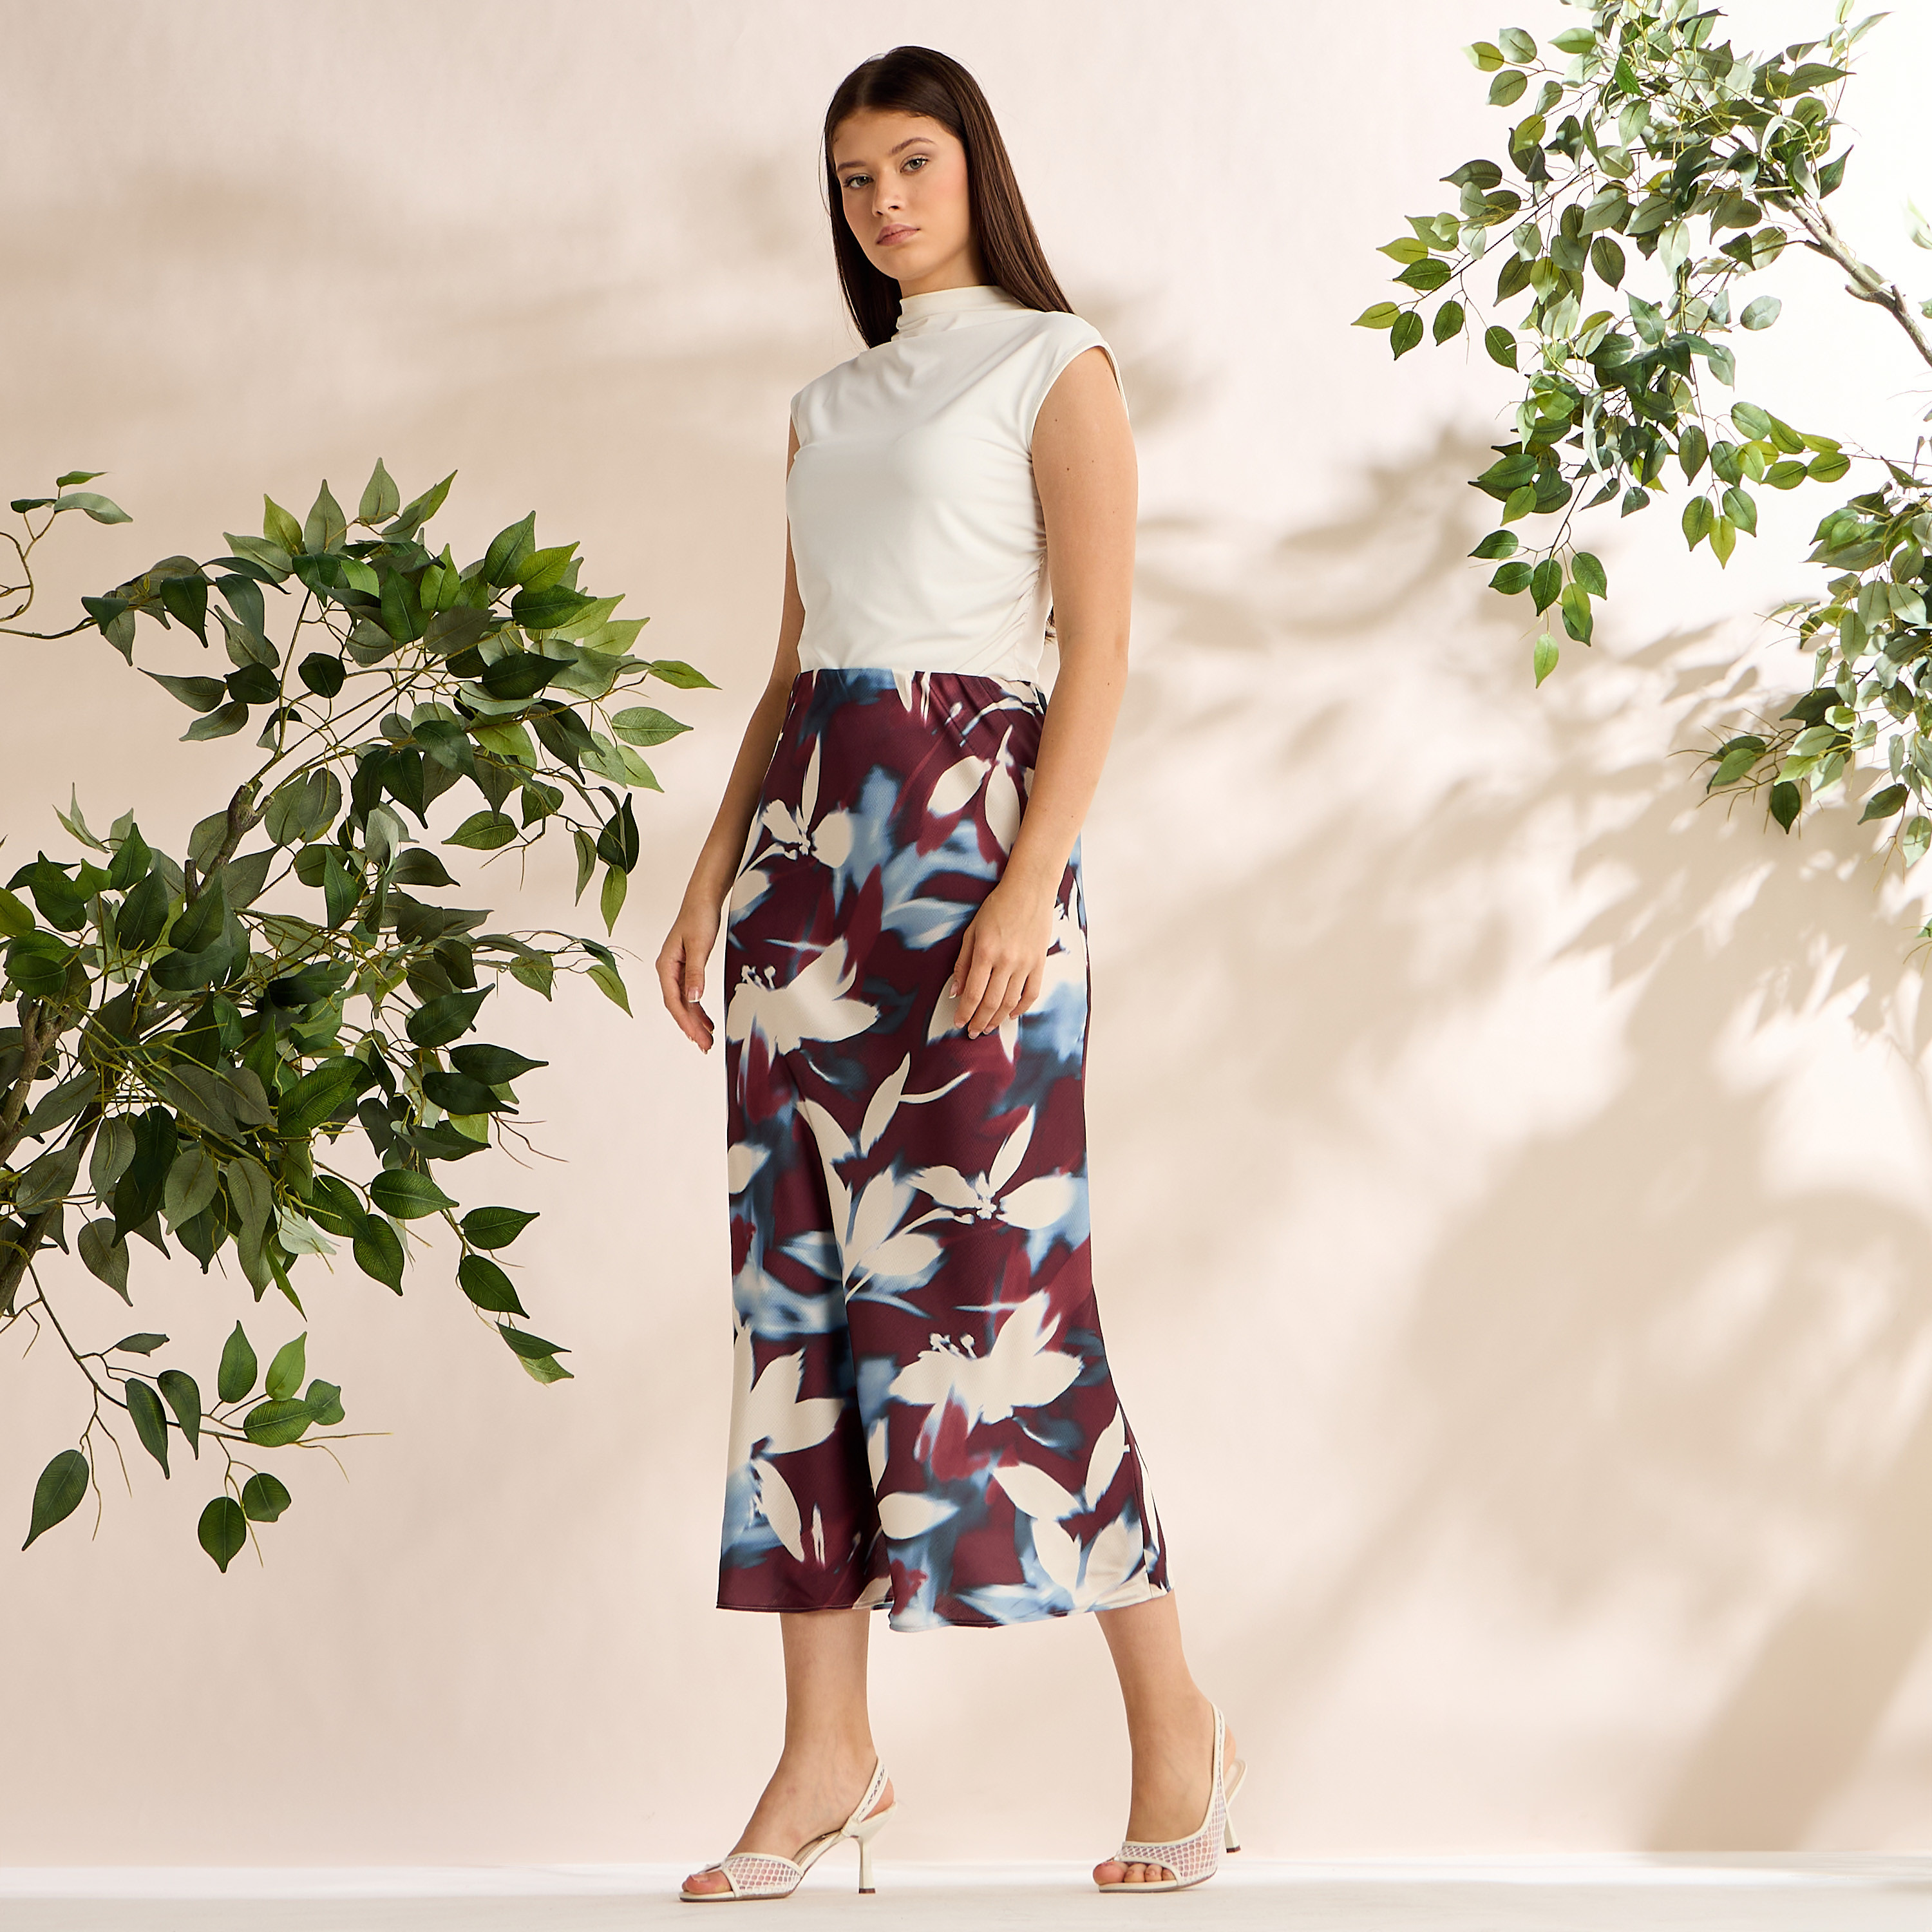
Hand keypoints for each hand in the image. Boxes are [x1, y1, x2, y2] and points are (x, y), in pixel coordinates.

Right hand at [656, 899, 720, 1051]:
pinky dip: (698, 1008)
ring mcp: (676, 970)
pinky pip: (690, 994)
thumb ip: (695, 973)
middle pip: (678, 1006)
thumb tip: (694, 999)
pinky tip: (706, 1020)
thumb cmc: (698, 917)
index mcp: (665, 966)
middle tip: (705, 1046)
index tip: (697, 1037)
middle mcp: (668, 970)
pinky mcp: (686, 968)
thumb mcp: (698, 946)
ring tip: (707, 1039)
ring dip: (695, 1021)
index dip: (685, 1021)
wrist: (703, 899)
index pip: (673, 1001)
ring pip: (684, 1002)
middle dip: (691, 1027)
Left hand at [948, 880, 1055, 1038]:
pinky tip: (1011, 1014)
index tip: (959, 1022)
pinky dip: (1021, 1007)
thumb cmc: (997, 907)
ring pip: (1010, 1002)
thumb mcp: (972, 931)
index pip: (973, 993)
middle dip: (979, 1021)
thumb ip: (963, 963)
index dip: (965, 1012)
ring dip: (997, 1019)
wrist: (1029, 890)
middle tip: (972, 1031)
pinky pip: (1031, 993)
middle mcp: (1006, 961)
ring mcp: (1026, 963)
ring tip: (988, 1027)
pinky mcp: (1040, 962)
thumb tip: (956, 991)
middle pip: (991, 1002)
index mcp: (985, 952)